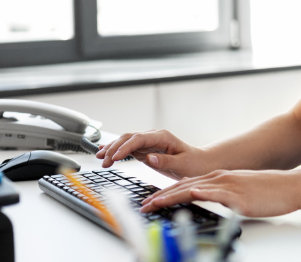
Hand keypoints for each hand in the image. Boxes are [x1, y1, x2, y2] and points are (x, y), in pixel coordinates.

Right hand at [95, 129, 211, 179]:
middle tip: (104, 161)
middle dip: (114, 148)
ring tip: (100, 157)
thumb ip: (165, 161)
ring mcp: (149, 142)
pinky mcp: (147, 150)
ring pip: (126, 142)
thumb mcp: (182, 165)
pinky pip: (129, 148)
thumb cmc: (194, 164)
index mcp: (162, 137)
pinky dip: (117, 150)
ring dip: (112, 149)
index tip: (114, 158)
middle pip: (129, 138)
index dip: (125, 147)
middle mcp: (154, 137)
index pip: (138, 139)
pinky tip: (106, 152)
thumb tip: (149, 157)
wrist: (201, 163)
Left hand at [139, 169, 300, 217]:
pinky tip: (191, 193)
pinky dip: (202, 193)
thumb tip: (206, 200)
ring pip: (194, 190)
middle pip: (183, 187)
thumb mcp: (238, 191)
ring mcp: (228, 186)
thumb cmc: (267, 192)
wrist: (289, 187)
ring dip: (172, 197)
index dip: (165, 194)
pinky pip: (217, 194)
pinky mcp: (238, 196)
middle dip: (160, 198)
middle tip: (143, 206)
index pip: (185, 186)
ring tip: (155, 204)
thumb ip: (221, 195)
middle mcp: (219, 179)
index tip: (150, 202)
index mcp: (218, 179)